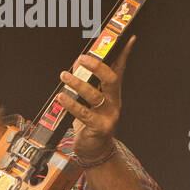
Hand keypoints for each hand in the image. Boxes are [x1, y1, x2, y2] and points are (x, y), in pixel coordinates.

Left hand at [58, 35, 136, 163]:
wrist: (95, 150)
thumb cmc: (92, 121)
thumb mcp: (92, 100)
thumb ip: (89, 83)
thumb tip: (78, 64)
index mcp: (113, 92)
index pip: (120, 68)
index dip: (124, 53)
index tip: (127, 38)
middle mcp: (113, 101)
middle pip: (111, 79)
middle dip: (97, 67)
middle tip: (82, 59)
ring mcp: (108, 115)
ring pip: (95, 95)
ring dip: (78, 84)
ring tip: (64, 75)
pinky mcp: (99, 127)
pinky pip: (84, 113)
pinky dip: (71, 104)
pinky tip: (62, 97)